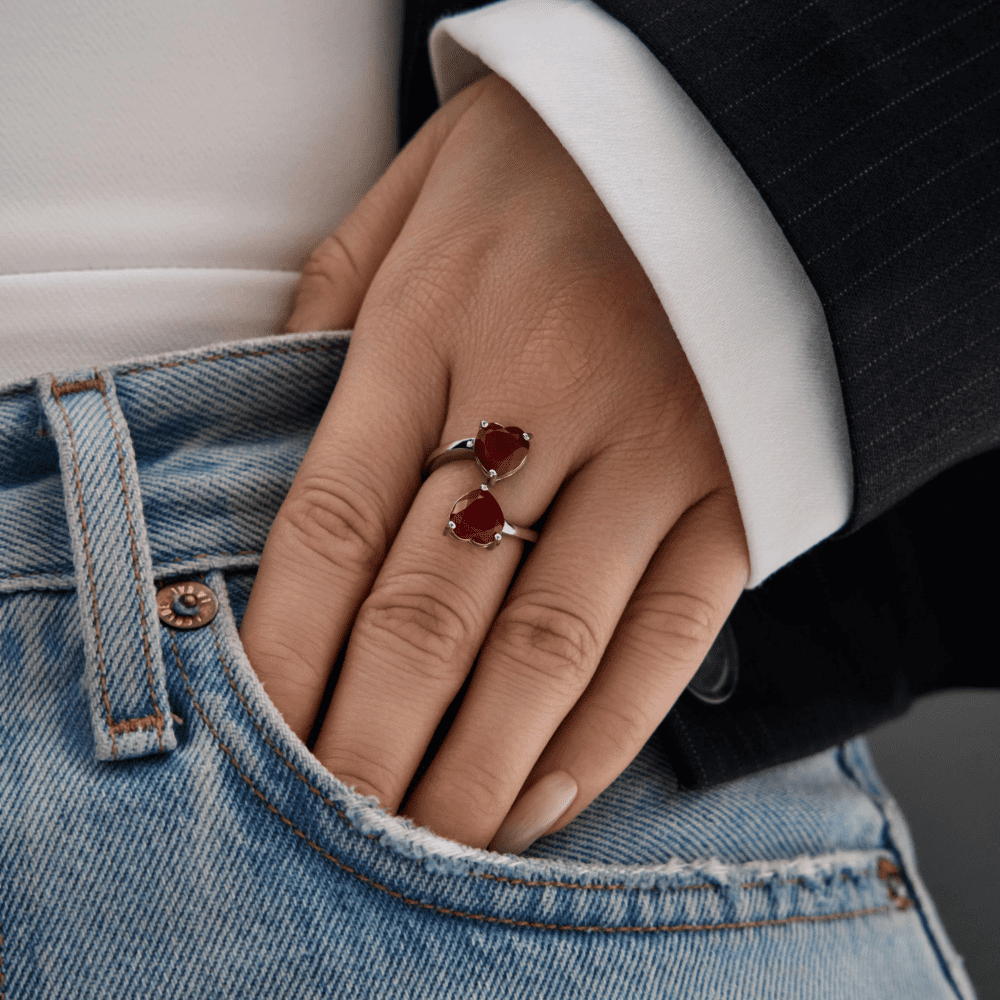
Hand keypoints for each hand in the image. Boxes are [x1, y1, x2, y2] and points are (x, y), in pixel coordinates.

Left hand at [239, 73, 748, 852]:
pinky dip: (603, 733)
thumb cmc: (557, 159)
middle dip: (370, 740)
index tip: (259, 733)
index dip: (286, 648)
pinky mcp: (734, 486)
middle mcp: (536, 399)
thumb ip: (330, 300)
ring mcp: (648, 449)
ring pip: (544, 649)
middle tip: (335, 827)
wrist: (742, 122)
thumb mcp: (413, 192)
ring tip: (426, 842)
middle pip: (428, 613)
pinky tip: (547, 795)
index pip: (330, 523)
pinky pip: (666, 636)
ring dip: (476, 766)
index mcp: (431, 326)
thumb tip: (269, 408)